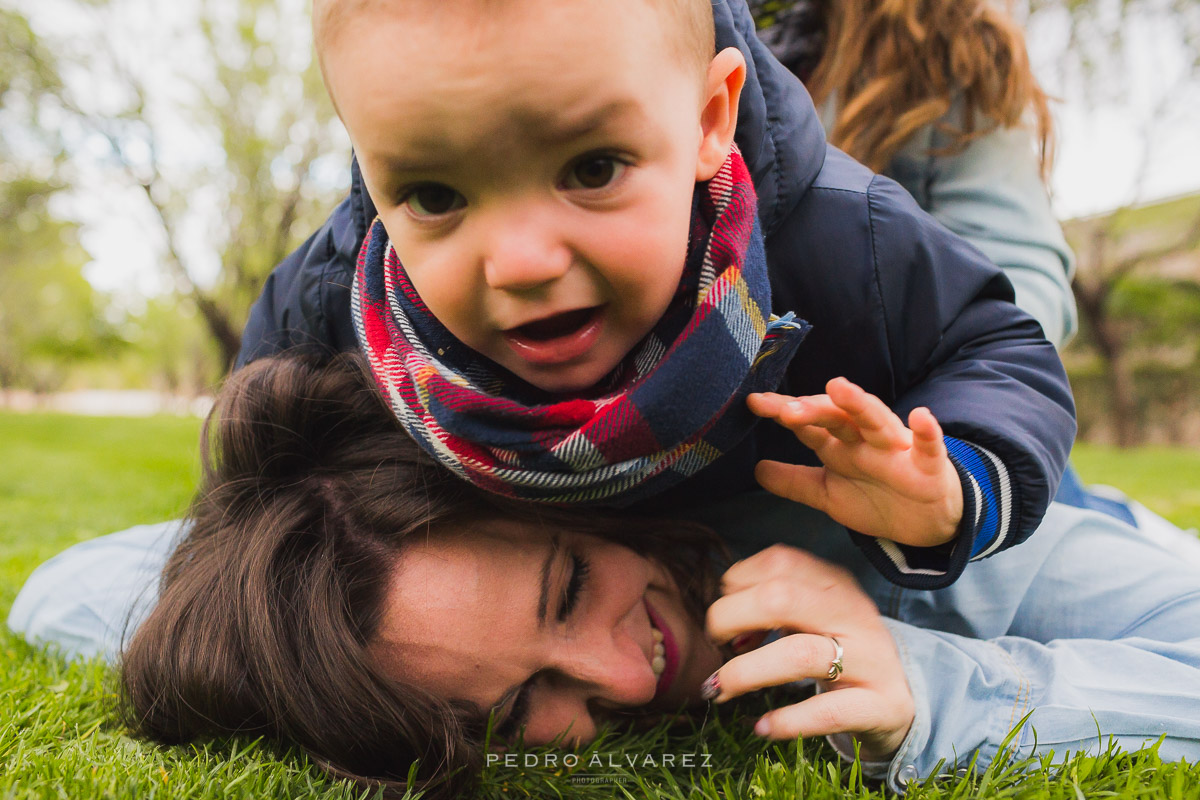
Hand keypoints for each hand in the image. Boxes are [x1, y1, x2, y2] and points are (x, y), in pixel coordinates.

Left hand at [704, 545, 913, 760]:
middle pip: (783, 597)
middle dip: (733, 616)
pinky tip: (762, 727)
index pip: (780, 561)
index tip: (727, 611)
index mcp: (836, 585)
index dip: (739, 582)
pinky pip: (828, 712)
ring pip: (801, 654)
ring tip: (720, 688)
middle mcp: (854, 614)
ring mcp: (871, 660)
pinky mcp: (879, 706)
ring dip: (747, 671)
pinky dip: (787, 721)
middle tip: (717, 641)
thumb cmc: (841, 653)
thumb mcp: (813, 617)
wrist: (903, 702)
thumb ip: (772, 606)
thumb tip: (724, 619)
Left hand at [747, 377, 961, 547]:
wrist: (924, 524)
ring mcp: (896, 450)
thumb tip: (756, 470)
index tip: (755, 402)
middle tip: (786, 410)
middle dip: (812, 409)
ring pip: (876, 421)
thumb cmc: (876, 499)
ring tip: (839, 387)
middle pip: (836, 417)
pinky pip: (929, 447)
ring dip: (859, 404)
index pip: (808, 422)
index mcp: (840, 444)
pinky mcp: (928, 466)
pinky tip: (921, 417)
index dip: (784, 411)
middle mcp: (865, 440)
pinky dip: (927, 432)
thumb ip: (795, 482)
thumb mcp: (828, 495)